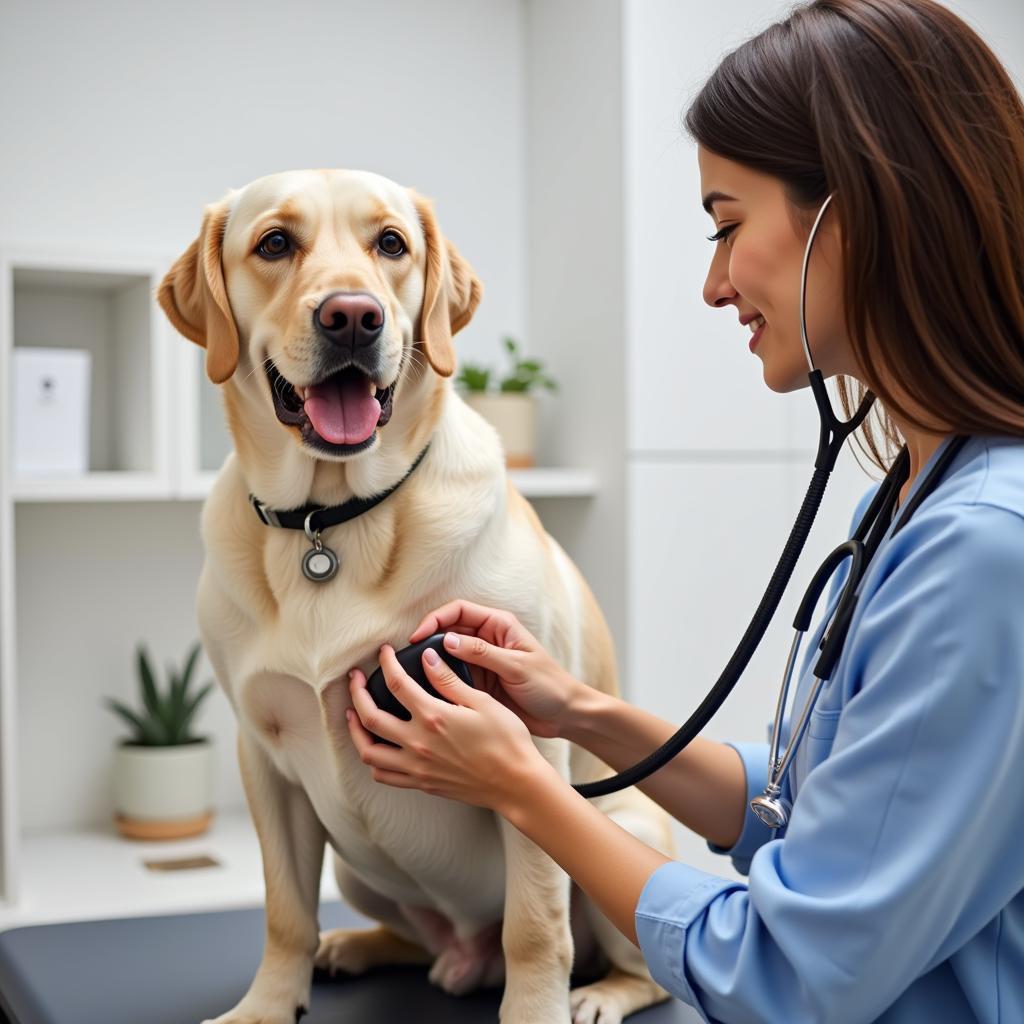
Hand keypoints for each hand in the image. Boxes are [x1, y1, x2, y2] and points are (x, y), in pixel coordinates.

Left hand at [346, 643, 548, 812]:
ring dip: (355, 731)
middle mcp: (417, 743)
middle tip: (354, 678)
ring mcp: (416, 767)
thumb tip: (427, 658)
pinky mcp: (421, 784)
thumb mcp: (482, 701)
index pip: (396, 683)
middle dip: (356, 693)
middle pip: (370, 716)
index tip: (383, 652)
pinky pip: (384, 776)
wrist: (516, 784)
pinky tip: (376, 748)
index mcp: (433, 717)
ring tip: (354, 715)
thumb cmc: (506, 740)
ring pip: (368, 752)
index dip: (386, 663)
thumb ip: (449, 680)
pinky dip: (373, 761)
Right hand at [408, 600, 580, 738]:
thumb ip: (482, 653)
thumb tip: (448, 641)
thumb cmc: (549, 685)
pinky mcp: (478, 683)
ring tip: (413, 673)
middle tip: (409, 656)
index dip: (435, 620)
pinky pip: (452, 676)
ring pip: (446, 655)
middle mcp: (487, 639)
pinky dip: (439, 680)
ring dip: (431, 661)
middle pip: (448, 630)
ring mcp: (481, 662)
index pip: (458, 610)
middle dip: (428, 640)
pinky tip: (428, 690)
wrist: (564, 716)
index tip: (418, 636)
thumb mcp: (517, 666)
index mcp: (498, 625)